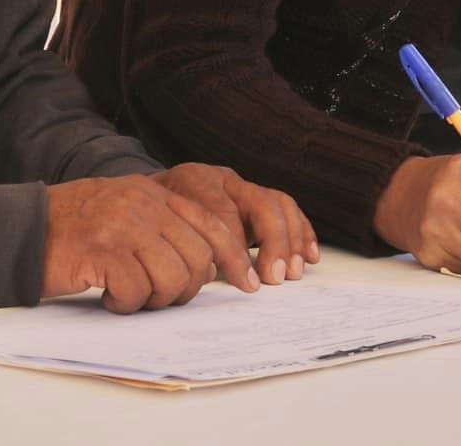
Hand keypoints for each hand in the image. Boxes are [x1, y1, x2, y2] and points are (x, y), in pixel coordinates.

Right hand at [44, 174, 263, 312]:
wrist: (19, 231)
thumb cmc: (72, 231)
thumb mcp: (123, 214)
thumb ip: (161, 226)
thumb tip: (207, 264)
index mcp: (151, 192)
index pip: (211, 222)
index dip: (234, 256)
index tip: (247, 283)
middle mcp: (141, 202)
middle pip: (197, 257)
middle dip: (185, 289)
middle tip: (154, 296)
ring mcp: (122, 223)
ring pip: (172, 277)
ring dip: (153, 299)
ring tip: (127, 294)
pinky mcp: (101, 249)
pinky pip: (136, 290)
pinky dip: (125, 304)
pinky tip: (107, 297)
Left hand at [148, 163, 319, 285]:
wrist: (150, 195)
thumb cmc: (154, 218)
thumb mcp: (157, 227)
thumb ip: (182, 244)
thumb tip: (211, 271)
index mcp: (193, 182)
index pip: (222, 214)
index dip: (236, 251)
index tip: (248, 282)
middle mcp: (221, 178)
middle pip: (259, 202)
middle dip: (273, 242)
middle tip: (276, 277)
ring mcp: (241, 186)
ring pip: (277, 203)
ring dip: (291, 240)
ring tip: (294, 272)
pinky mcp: (255, 196)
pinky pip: (286, 209)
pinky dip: (302, 231)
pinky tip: (310, 255)